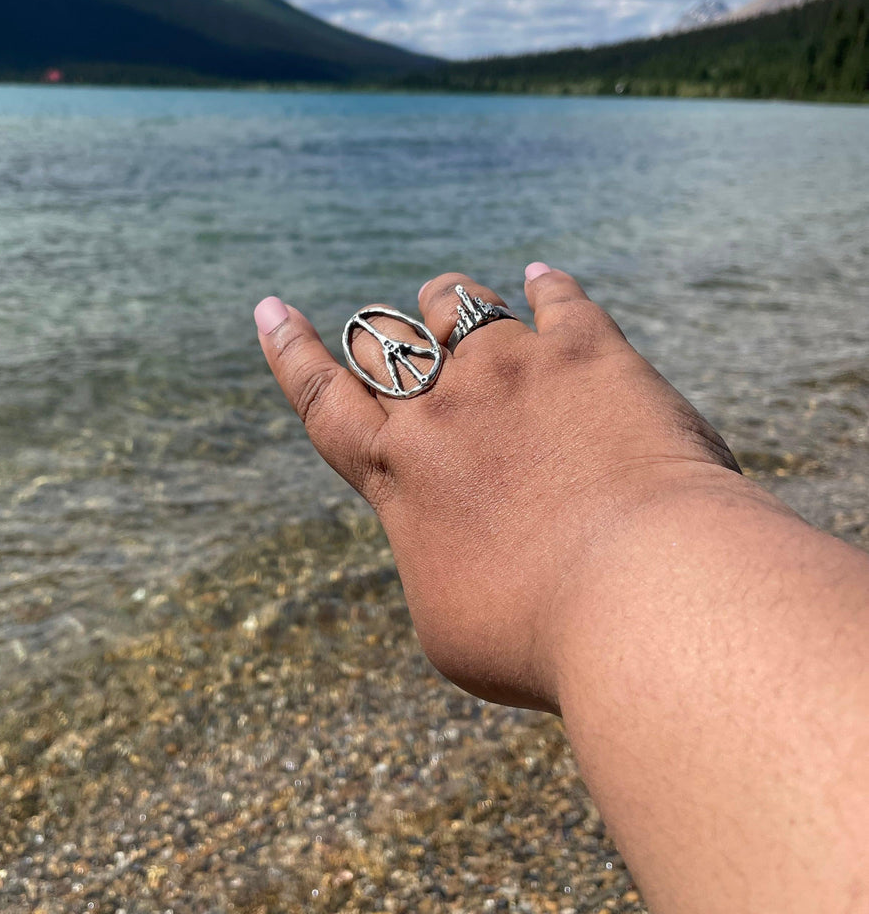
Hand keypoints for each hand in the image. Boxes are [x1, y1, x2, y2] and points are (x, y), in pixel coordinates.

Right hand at [255, 264, 742, 712]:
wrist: (640, 595)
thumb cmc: (538, 634)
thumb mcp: (452, 627)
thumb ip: (434, 563)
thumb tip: (451, 541)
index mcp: (396, 472)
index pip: (323, 399)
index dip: (291, 352)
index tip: (272, 308)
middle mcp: (444, 406)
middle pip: (386, 345)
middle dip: (383, 342)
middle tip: (396, 346)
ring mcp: (515, 368)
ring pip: (457, 305)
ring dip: (445, 303)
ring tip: (451, 302)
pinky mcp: (590, 353)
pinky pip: (558, 299)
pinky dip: (546, 286)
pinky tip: (543, 279)